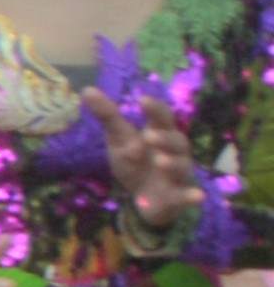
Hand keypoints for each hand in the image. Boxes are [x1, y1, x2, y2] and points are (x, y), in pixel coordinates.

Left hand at [87, 92, 201, 239]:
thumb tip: (87, 90)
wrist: (143, 196)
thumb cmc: (134, 160)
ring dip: (173, 163)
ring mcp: (177, 174)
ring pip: (181, 166)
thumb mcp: (118, 138)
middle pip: (176, 141)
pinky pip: (187, 195)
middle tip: (148, 136)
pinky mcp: (177, 196)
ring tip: (160, 161)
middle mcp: (173, 151)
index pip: (161, 118)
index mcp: (159, 133)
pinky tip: (198, 196)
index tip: (142, 100)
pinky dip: (192, 195)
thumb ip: (108, 116)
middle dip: (164, 138)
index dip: (154, 109)